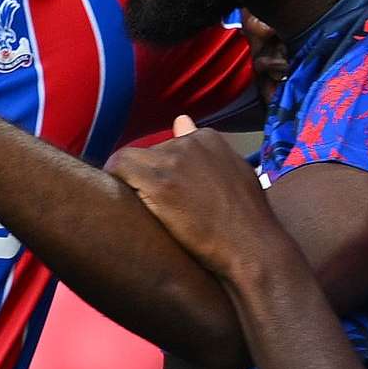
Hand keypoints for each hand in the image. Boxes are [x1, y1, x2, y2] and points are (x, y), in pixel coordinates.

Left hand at [108, 123, 290, 275]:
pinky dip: (114, 183)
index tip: (173, 201)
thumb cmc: (245, 221)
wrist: (253, 249)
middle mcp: (189, 142)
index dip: (165, 176)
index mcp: (208, 138)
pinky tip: (125, 207)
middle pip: (148, 156)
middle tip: (158, 213)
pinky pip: (118, 168)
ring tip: (146, 214)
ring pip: (128, 161)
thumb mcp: (234, 175)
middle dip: (147, 180)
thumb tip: (181, 120)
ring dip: (131, 186)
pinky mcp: (159, 181)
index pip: (169, 148)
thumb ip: (208, 152)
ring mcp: (174, 160)